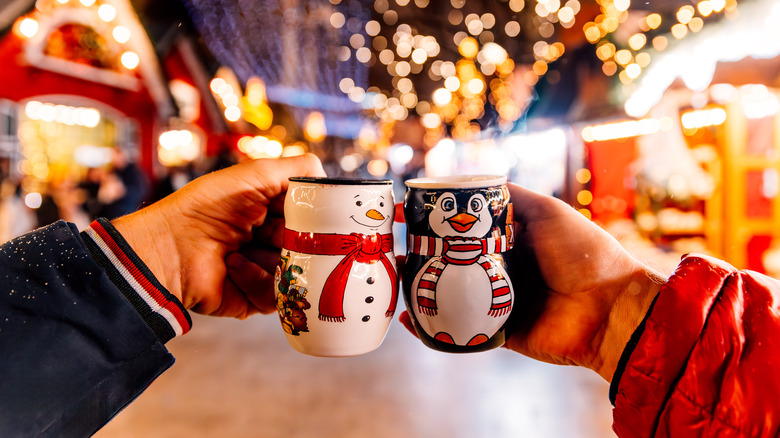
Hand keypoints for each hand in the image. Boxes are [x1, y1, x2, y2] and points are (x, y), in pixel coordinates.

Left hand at [112, 154, 325, 318]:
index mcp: (270, 212)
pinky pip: (278, 295)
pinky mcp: (256, 299)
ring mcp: (264, 272)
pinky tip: (233, 264)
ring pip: (299, 272)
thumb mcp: (256, 174)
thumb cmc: (208, 206)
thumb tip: (330, 179)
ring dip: (274, 257)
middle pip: (311, 246)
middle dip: (300, 239)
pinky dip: (256, 277)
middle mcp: (269, 242)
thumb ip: (298, 169)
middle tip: (283, 232)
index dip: (316, 216)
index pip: (311, 217)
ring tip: (245, 246)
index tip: (322, 215)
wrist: (169, 248)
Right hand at [398, 183, 664, 380]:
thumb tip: (479, 181)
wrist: (610, 309)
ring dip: (422, 290)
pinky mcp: (499, 332)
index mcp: (515, 243)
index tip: (411, 217)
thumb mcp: (549, 212)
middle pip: (455, 264)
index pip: (468, 232)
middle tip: (396, 249)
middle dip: (424, 258)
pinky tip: (410, 318)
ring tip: (396, 279)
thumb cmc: (584, 254)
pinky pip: (460, 330)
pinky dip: (434, 327)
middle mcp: (504, 272)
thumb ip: (515, 197)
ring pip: (452, 296)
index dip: (440, 226)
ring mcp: (500, 303)